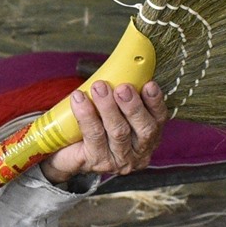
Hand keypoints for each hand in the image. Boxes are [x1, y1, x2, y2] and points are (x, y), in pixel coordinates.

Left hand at [40, 79, 167, 184]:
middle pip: (144, 129)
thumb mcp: (114, 109)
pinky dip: (86, 115)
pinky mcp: (97, 162)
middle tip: (122, 88)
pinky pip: (94, 136)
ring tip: (99, 87)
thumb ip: (122, 93)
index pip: (159, 119)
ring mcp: (119, 160)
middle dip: (133, 106)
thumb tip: (123, 64)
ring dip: (109, 108)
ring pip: (119, 132)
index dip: (156, 102)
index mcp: (149, 136)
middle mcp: (138, 152)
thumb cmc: (96, 125)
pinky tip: (79, 99)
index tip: (149, 84)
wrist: (66, 151)